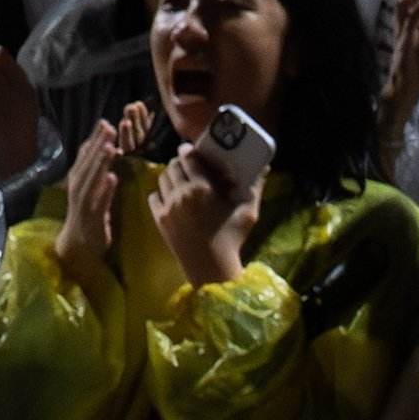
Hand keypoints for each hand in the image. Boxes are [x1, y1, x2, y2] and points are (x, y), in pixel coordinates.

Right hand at [54, 116, 123, 286]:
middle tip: (109, 128)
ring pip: (92, 178)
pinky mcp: (92, 217)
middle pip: (88, 161)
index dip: (94, 137)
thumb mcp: (88, 187)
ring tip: (111, 148)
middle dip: (98, 144)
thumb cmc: (87, 213)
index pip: (85, 153)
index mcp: (77, 177)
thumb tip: (106, 145)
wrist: (78, 244)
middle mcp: (77, 186)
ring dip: (101, 162)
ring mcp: (83, 201)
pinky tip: (113, 179)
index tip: (105, 122)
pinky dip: (105, 189)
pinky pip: (99, 201)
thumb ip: (95, 168)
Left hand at [150, 139, 259, 286]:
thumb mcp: (248, 213)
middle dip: (180, 163)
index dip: (188, 151)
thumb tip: (265, 167)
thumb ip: (255, 187)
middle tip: (189, 168)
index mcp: (202, 188)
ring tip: (181, 182)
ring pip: (162, 178)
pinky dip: (160, 194)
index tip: (192, 151)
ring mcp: (168, 206)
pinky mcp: (159, 218)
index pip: (187, 157)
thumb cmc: (232, 238)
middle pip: (173, 165)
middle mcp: (181, 193)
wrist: (212, 268)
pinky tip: (171, 199)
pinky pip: (153, 196)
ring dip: (171, 176)